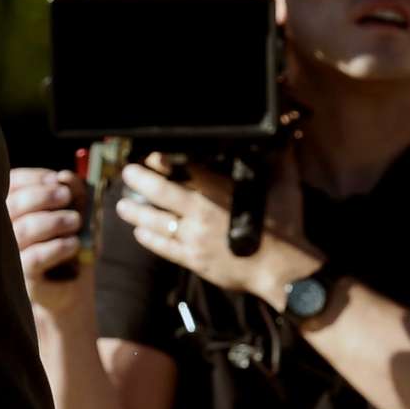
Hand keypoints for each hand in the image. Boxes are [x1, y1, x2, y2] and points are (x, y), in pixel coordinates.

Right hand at [6, 166, 91, 321]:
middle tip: (66, 197)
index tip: (56, 179)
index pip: (10, 185)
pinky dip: (58, 247)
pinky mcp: (21, 277)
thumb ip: (74, 192)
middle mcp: (2, 230)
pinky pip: (35, 257)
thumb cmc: (68, 243)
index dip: (33, 178)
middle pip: (13, 205)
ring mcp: (9, 254)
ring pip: (24, 229)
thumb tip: (66, 176)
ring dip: (54, 221)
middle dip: (43, 196)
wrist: (70, 286)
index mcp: (10, 210)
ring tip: (75, 221)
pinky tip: (73, 244)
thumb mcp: (77, 213)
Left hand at [113, 154, 318, 304]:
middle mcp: (200, 212)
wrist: (283, 270)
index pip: (185, 169)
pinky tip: (139, 233)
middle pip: (161, 192)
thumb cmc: (286, 227)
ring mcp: (193, 237)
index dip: (163, 161)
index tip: (152, 156)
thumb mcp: (285, 188)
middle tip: (126, 172)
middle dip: (140, 180)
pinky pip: (164, 248)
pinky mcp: (193, 260)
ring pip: (156, 222)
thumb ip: (281, 161)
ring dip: (136, 212)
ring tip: (121, 205)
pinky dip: (149, 239)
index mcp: (218, 191)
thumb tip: (287, 138)